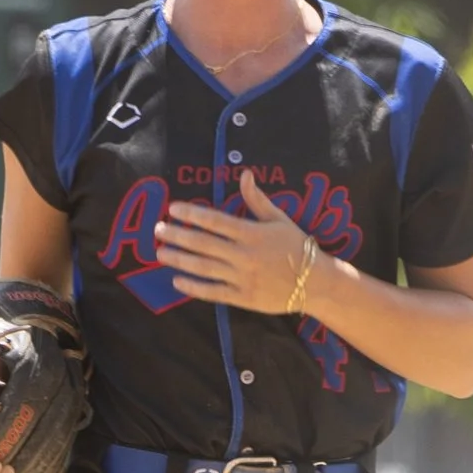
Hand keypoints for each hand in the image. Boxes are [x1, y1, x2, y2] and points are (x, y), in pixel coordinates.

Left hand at [154, 171, 319, 312]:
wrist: (315, 282)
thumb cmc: (296, 246)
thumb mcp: (279, 219)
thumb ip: (257, 200)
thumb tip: (245, 174)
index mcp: (252, 233)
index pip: (215, 221)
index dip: (192, 214)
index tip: (172, 209)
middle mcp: (244, 255)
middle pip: (203, 243)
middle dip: (177, 236)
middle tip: (157, 230)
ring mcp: (242, 277)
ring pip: (203, 267)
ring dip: (179, 259)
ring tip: (160, 252)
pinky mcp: (243, 297)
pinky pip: (213, 292)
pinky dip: (193, 287)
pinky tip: (177, 281)